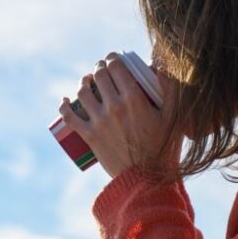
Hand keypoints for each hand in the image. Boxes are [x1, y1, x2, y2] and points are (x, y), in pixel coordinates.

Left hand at [58, 51, 182, 178]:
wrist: (147, 180)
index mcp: (134, 98)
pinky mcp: (89, 136)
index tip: (114, 59)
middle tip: (102, 70)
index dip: (113, 58)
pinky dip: (64, 106)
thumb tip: (160, 66)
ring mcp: (99, 121)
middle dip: (99, 68)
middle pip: (99, 76)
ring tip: (88, 82)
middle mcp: (114, 107)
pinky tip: (65, 100)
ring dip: (84, 82)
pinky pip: (69, 117)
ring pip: (83, 92)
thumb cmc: (163, 149)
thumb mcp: (173, 117)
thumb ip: (171, 90)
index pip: (116, 67)